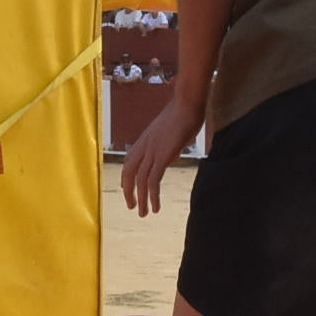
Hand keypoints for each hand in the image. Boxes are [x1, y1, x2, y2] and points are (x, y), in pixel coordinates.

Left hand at [119, 92, 204, 216]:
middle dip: (129, 192)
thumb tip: (170, 157)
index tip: (128, 190)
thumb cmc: (185, 112)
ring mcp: (152, 150)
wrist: (188, 102)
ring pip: (140, 180)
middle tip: (133, 207)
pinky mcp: (163, 155)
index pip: (129, 162)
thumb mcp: (172, 132)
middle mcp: (144, 146)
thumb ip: (168, 145)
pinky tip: (156, 207)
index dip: (127, 178)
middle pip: (129, 173)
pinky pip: (153, 180)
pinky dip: (153, 196)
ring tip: (145, 214)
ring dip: (141, 199)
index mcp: (145, 140)